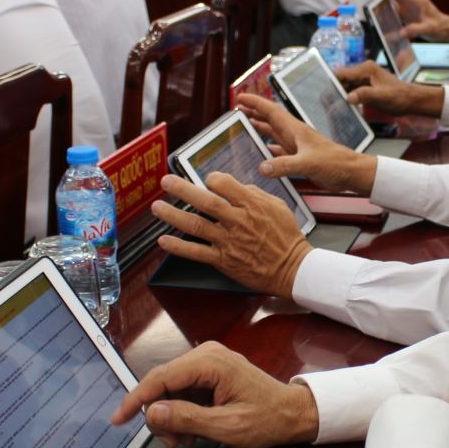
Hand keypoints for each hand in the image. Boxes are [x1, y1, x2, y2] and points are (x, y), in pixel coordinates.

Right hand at [109, 341, 319, 447]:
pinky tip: (193, 430)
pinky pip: (183, 390)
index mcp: (210, 363)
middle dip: (161, 415)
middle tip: (173, 443)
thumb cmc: (267, 419)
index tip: (118, 419)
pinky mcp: (210, 371)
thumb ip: (188, 418)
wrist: (293, 414)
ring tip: (187, 439)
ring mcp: (208, 362)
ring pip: (170, 389)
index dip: (137, 399)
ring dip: (172, 416)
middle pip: (162, 383)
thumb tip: (153, 413)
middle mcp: (206, 355)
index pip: (161, 377)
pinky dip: (182, 412)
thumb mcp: (227, 426)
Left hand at [152, 172, 312, 296]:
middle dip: (183, 190)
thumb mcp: (278, 206)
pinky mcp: (224, 260)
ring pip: (197, 226)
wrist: (292, 269)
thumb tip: (234, 186)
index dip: (212, 179)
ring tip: (157, 207)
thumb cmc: (286, 236)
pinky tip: (163, 240)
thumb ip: (255, 194)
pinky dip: (179, 247)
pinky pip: (197, 253)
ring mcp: (229, 242)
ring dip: (173, 216)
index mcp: (252, 205)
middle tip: (165, 181)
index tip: (206, 179)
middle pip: (206, 202)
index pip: (225, 185)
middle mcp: (238, 222)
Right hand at [236, 94, 377, 194]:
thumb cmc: (335, 162)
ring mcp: (297, 147)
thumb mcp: (307, 163)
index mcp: (295, 130)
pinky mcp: (300, 159)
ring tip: (245, 127)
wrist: (351, 172)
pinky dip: (268, 151)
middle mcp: (294, 135)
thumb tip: (262, 167)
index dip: (255, 103)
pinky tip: (261, 155)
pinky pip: (279, 152)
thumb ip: (284, 165)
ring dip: (260, 130)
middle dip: (254, 113)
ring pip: (273, 134)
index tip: (240, 98)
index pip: (271, 111)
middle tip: (238, 110)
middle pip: (270, 120)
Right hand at [336, 61, 445, 118]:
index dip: (332, 83)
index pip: (342, 73)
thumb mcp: (382, 97)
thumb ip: (365, 95)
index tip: (324, 94)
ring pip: (347, 86)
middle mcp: (364, 71)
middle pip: (342, 80)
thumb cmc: (400, 97)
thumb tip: (348, 97)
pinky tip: (343, 107)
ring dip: (340, 95)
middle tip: (325, 103)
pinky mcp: (367, 87)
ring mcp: (365, 79)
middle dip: (334, 90)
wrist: (412, 101)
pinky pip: (353, 91)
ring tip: (331, 106)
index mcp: (366, 69)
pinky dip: (348, 98)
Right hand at [365, 0, 448, 40]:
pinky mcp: (407, 12)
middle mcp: (412, 1)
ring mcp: (409, 6)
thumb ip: (415, 30)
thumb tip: (400, 33)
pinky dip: (385, 2)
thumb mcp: (429, 29)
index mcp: (418, 1)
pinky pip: (394, 5)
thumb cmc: (439, 27)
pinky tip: (377, 2)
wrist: (446, 29)